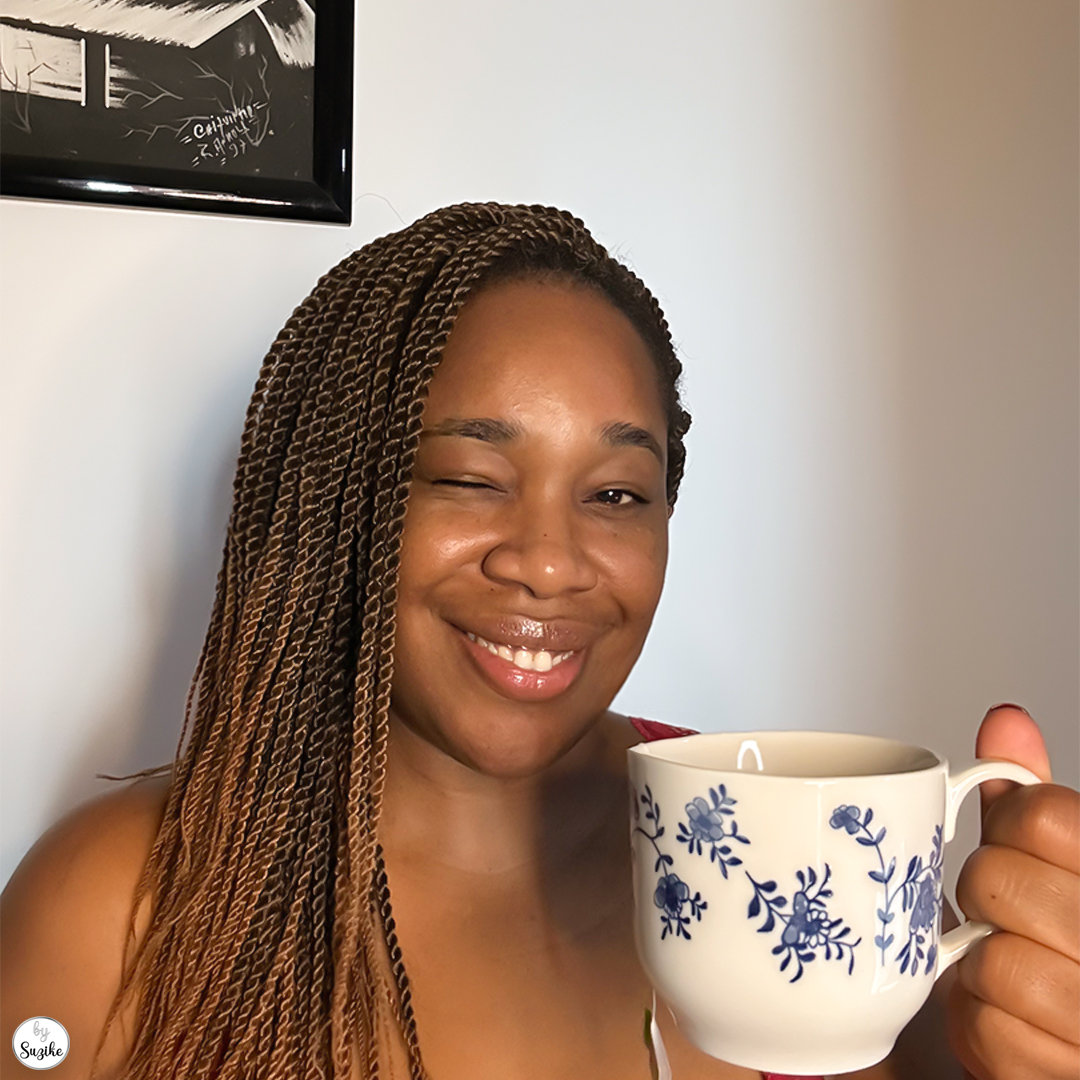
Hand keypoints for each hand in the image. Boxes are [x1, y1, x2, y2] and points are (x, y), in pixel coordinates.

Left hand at [948, 705, 1078, 1078]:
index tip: (1016, 839)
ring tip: (1009, 965)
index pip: (1044, 816)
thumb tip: (1005, 720)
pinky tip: (1010, 1019)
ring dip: (978, 968)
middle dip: (982, 893)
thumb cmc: (1063, 948)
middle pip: (996, 881)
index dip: (1008, 823)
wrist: (1075, 1044)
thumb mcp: (1058, 864)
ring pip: (993, 962)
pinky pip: (988, 1034)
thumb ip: (1033, 802)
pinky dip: (979, 1026)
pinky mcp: (1068, 1075)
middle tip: (1005, 911)